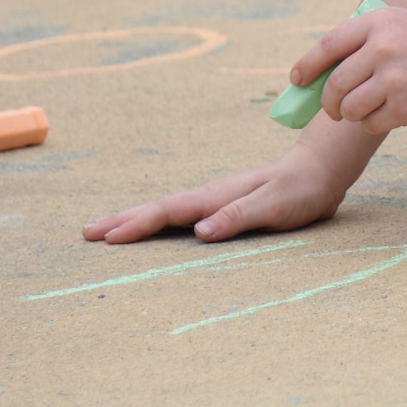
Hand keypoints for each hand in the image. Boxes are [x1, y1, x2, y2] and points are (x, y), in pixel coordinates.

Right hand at [83, 150, 345, 244]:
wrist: (320, 169)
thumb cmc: (301, 190)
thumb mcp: (276, 206)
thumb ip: (239, 217)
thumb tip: (199, 232)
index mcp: (218, 196)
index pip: (170, 212)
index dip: (138, 224)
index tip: (108, 237)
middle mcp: (211, 195)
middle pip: (159, 209)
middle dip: (123, 220)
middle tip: (87, 232)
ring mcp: (215, 198)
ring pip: (167, 210)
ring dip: (135, 219)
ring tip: (106, 230)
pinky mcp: (222, 204)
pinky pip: (181, 214)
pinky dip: (159, 220)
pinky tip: (152, 227)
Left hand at [290, 6, 406, 132]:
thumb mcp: (402, 23)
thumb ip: (367, 42)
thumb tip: (327, 75)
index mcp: (377, 22)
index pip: (327, 47)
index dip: (307, 67)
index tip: (298, 81)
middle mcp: (381, 48)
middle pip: (334, 84)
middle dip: (328, 103)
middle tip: (334, 109)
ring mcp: (393, 79)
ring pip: (349, 108)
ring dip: (352, 115)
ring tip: (368, 110)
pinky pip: (371, 123)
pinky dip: (374, 123)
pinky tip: (392, 113)